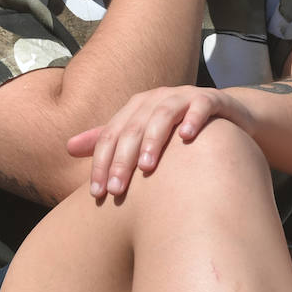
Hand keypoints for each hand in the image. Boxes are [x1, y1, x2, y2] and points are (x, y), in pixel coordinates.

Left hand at [65, 85, 255, 198]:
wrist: (224, 114)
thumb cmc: (176, 130)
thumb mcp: (140, 134)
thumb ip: (108, 140)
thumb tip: (67, 146)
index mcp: (135, 108)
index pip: (111, 136)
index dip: (101, 163)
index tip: (97, 194)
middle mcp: (155, 99)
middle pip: (133, 128)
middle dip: (122, 160)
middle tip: (116, 190)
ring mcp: (183, 97)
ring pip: (163, 116)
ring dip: (153, 140)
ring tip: (146, 167)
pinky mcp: (211, 100)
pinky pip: (201, 107)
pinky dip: (193, 119)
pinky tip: (187, 138)